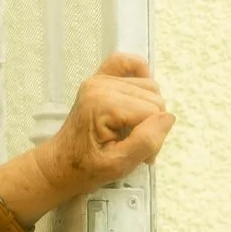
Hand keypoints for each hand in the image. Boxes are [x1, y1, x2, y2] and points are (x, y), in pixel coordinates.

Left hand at [36, 54, 172, 200]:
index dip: (153, 138)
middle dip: (151, 125)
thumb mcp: (120, 165)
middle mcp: (100, 86)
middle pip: (154, 98)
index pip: (153, 113)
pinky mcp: (99, 79)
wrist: (61, 164)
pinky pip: (127, 63)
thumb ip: (146, 141)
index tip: (141, 156)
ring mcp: (99, 80)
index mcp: (103, 104)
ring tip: (132, 132)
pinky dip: (140, 74)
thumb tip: (168, 117)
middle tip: (135, 146)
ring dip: (148, 110)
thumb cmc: (87, 168)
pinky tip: (138, 97)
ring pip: (149, 87)